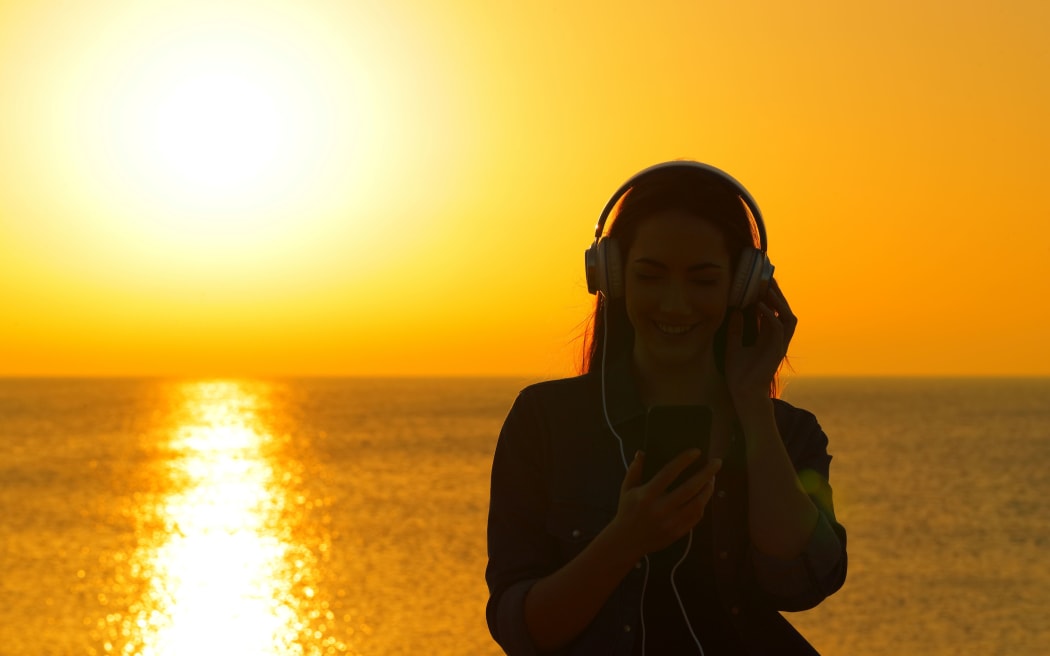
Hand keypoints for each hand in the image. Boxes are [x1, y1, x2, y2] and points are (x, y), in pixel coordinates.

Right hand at [611, 449, 721, 557]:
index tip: (696, 451)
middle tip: (717, 462)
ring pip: (697, 504)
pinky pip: (696, 517)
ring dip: (708, 490)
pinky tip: (704, 496)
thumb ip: (634, 470)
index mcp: (647, 495)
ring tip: (713, 479)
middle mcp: (660, 509)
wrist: (626, 542)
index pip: (669, 473)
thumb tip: (641, 453)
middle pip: (689, 488)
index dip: (684, 461)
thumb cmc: (627, 511)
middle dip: (706, 474)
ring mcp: (670, 522)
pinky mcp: (677, 533)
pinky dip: (702, 505)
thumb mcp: (626, 489)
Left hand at [724, 277, 796, 403]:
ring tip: (767, 289)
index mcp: (768, 337)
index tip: (760, 283)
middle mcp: (776, 339)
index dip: (769, 297)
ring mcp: (779, 344)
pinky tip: (760, 307)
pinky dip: (771, 316)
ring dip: (779, 302)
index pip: (773, 312)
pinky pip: (779, 328)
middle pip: (784, 311)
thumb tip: (735, 312)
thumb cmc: (738, 374)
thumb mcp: (733, 346)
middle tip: (767, 279)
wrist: (742, 393)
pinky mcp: (777, 350)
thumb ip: (735, 330)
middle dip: (777, 295)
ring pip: (788, 317)